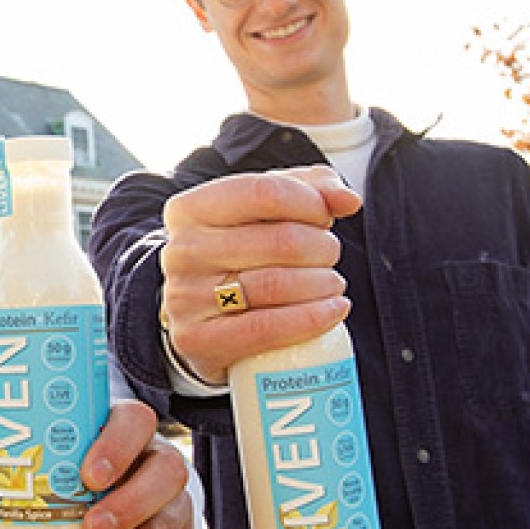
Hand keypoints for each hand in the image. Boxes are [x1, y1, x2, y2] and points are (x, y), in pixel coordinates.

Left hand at [0, 400, 195, 528]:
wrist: (107, 506)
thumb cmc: (70, 471)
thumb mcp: (39, 458)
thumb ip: (2, 446)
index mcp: (128, 430)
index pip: (137, 422)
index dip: (118, 446)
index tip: (89, 475)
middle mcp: (159, 462)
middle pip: (167, 476)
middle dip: (129, 507)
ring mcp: (174, 505)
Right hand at [159, 166, 361, 382]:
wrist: (199, 314)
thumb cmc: (239, 253)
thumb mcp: (264, 210)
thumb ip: (309, 188)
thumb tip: (348, 200)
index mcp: (189, 208)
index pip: (265, 193)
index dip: (310, 203)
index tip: (324, 218)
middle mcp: (181, 250)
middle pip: (280, 241)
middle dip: (323, 247)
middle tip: (329, 256)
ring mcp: (186, 298)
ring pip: (277, 284)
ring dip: (323, 283)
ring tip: (332, 283)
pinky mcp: (198, 340)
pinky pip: (267, 328)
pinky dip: (312, 319)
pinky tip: (334, 310)